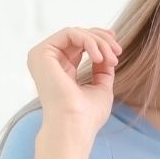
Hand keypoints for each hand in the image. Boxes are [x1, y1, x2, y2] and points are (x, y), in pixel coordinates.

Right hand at [26, 26, 121, 140]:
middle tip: (117, 54)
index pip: (79, 44)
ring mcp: (43, 56)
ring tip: (111, 59)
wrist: (74, 125)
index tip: (117, 50)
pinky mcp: (42, 53)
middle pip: (78, 36)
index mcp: (60, 69)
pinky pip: (70, 33)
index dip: (99, 40)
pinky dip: (89, 41)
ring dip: (99, 42)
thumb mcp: (100, 86)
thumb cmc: (87, 115)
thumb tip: (108, 52)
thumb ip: (102, 69)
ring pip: (76, 33)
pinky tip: (99, 58)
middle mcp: (48, 61)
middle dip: (103, 41)